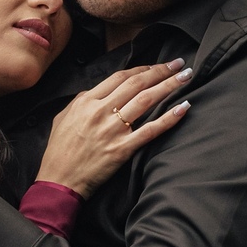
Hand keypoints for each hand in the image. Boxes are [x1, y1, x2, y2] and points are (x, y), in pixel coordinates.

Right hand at [35, 61, 191, 199]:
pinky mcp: (122, 150)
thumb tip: (98, 92)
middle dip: (161, 71)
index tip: (158, 65)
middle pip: (137, 83)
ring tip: (186, 77)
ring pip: (146, 101)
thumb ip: (81, 101)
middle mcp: (100, 112)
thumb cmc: (59, 151)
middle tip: (179, 64)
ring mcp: (112, 130)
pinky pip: (150, 130)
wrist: (59, 181)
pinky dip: (169, 118)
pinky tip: (183, 107)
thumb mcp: (62, 118)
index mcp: (86, 101)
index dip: (143, 68)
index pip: (120, 77)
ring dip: (169, 86)